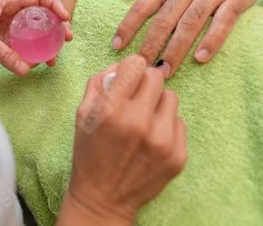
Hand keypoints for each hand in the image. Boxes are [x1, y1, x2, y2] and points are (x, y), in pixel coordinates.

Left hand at [0, 0, 71, 74]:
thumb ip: (4, 54)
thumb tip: (25, 69)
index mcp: (7, 3)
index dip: (54, 4)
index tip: (65, 17)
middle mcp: (11, 15)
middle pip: (40, 17)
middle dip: (56, 27)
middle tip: (66, 39)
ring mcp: (9, 31)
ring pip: (34, 35)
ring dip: (46, 45)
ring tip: (54, 58)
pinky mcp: (5, 46)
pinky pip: (24, 50)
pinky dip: (32, 57)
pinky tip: (37, 64)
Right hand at [57, 55, 186, 224]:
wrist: (103, 198)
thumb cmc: (90, 152)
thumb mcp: (82, 114)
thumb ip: (99, 82)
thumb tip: (123, 64)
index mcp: (111, 110)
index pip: (136, 64)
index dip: (131, 68)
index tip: (128, 77)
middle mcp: (139, 122)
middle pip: (156, 77)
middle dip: (144, 83)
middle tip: (135, 98)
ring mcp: (162, 141)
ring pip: (171, 97)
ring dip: (158, 104)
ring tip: (144, 120)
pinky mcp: (178, 156)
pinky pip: (180, 122)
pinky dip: (167, 126)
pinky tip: (151, 139)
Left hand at [112, 0, 262, 77]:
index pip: (143, 5)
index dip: (128, 26)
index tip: (117, 46)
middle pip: (165, 19)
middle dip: (150, 44)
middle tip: (141, 66)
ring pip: (190, 23)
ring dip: (177, 49)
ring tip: (166, 70)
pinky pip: (222, 22)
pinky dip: (212, 40)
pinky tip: (201, 58)